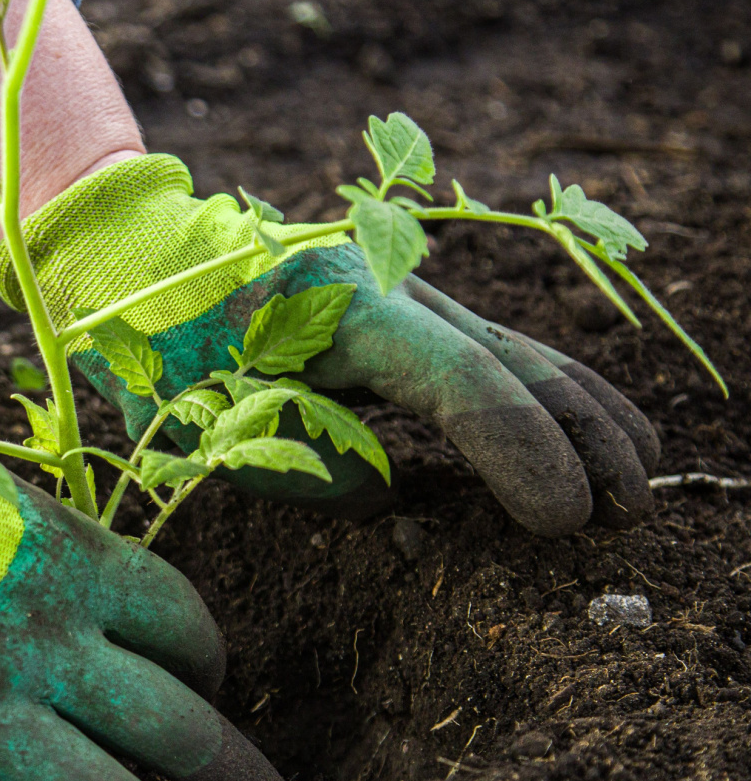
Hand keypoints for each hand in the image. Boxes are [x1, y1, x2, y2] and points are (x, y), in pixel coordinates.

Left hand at [0, 154, 658, 535]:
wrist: (140, 258)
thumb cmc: (159, 345)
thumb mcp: (209, 422)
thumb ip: (308, 466)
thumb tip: (390, 491)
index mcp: (341, 310)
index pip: (460, 385)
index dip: (522, 454)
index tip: (564, 522)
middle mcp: (389, 285)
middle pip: (513, 360)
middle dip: (580, 436)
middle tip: (626, 510)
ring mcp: (399, 286)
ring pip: (514, 347)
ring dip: (582, 410)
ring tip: (640, 470)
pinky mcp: (398, 303)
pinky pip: (487, 348)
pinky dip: (540, 390)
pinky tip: (581, 421)